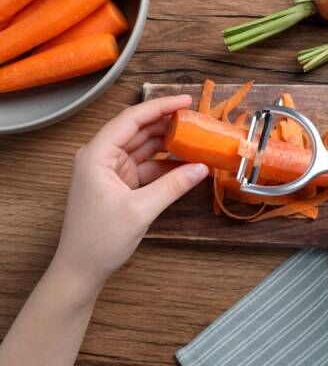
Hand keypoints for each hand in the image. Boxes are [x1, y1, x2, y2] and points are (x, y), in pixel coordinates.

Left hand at [53, 96, 208, 289]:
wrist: (81, 269)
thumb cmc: (99, 239)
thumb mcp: (140, 211)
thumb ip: (173, 186)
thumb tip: (202, 168)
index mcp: (96, 155)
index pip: (131, 120)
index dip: (159, 107)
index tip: (185, 101)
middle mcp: (101, 157)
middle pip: (138, 131)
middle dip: (167, 124)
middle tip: (196, 120)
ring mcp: (111, 171)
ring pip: (144, 149)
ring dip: (168, 145)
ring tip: (196, 139)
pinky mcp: (120, 185)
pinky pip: (146, 168)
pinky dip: (165, 166)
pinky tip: (186, 164)